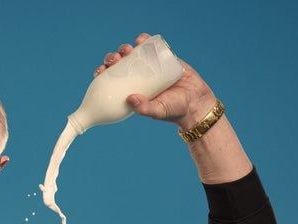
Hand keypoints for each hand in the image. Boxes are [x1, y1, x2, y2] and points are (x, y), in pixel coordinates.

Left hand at [95, 33, 216, 130]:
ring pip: (133, 54)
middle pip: (119, 65)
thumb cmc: (174, 110)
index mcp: (131, 90)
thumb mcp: (157, 111)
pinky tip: (140, 38)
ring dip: (125, 49)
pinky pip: (152, 47)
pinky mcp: (164, 58)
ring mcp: (150, 67)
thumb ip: (144, 107)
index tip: (100, 71)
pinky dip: (145, 41)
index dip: (104, 73)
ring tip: (126, 49)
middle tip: (115, 59)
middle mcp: (138, 77)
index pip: (112, 80)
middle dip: (113, 59)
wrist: (196, 102)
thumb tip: (130, 99)